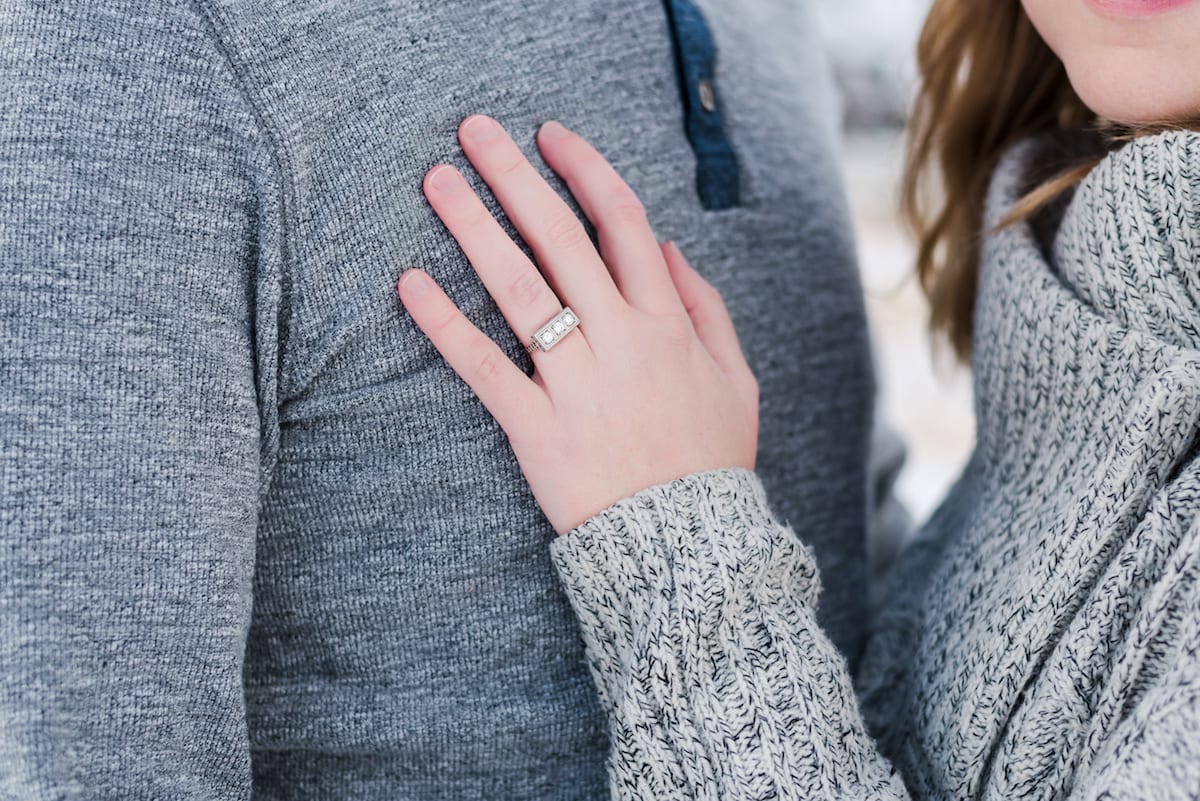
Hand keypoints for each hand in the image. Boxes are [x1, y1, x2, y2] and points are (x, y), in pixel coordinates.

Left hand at [397, 116, 757, 533]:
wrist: (687, 546)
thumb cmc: (709, 458)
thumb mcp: (736, 378)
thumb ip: (707, 307)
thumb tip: (667, 247)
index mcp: (667, 323)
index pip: (622, 223)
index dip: (585, 170)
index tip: (551, 137)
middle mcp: (620, 340)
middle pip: (562, 239)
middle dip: (516, 176)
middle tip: (475, 130)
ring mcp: (575, 383)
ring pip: (519, 289)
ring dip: (475, 229)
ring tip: (438, 181)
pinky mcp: (536, 429)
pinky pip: (483, 369)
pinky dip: (445, 325)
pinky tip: (410, 284)